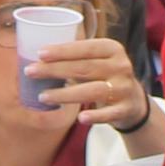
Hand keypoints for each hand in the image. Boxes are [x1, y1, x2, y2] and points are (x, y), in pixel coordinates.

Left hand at [25, 34, 147, 130]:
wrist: (134, 101)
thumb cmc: (105, 76)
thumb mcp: (98, 61)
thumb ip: (76, 59)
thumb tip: (40, 59)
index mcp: (113, 49)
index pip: (86, 48)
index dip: (63, 50)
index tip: (40, 53)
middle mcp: (121, 66)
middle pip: (85, 68)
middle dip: (55, 70)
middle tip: (30, 72)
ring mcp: (124, 88)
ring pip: (93, 90)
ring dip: (66, 94)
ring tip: (43, 96)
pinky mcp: (125, 109)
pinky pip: (108, 114)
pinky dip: (95, 116)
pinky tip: (79, 118)